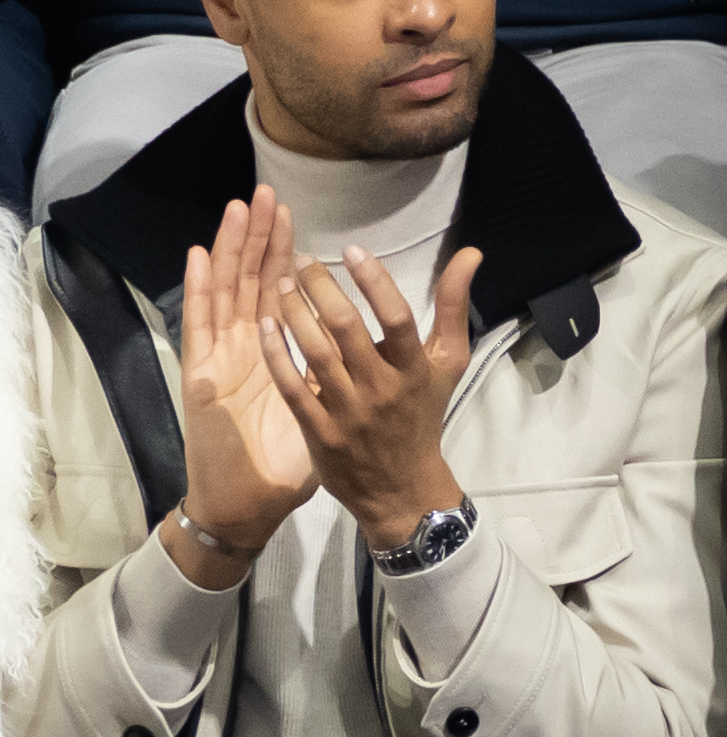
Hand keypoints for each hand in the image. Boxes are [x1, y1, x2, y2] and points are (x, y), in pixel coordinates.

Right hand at [164, 186, 317, 588]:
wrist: (246, 507)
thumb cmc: (285, 469)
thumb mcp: (325, 417)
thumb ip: (344, 384)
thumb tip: (378, 360)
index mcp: (271, 358)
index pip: (275, 294)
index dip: (282, 255)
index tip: (291, 218)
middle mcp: (241, 352)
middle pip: (247, 282)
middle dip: (258, 238)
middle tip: (266, 193)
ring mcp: (219, 361)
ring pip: (224, 292)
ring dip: (230, 249)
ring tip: (238, 208)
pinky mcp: (202, 376)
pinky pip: (200, 326)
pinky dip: (199, 289)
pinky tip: (201, 254)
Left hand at [262, 241, 481, 551]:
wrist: (401, 487)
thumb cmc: (421, 414)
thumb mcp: (447, 363)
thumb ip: (452, 307)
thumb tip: (470, 253)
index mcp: (415, 370)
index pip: (398, 319)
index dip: (376, 282)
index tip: (353, 249)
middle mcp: (382, 389)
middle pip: (348, 331)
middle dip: (322, 290)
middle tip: (303, 261)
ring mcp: (347, 412)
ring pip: (315, 355)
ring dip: (294, 315)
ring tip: (280, 283)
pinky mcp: (318, 431)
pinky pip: (292, 387)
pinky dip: (276, 356)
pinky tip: (265, 325)